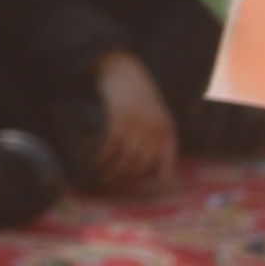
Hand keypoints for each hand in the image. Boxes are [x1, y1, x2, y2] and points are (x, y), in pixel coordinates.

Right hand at [91, 50, 178, 193]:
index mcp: (167, 132)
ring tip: (103, 176)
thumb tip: (145, 172)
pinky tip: (97, 161)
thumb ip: (152, 140)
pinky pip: (111, 145)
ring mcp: (138, 122)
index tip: (146, 197)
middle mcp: (156, 129)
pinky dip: (103, 156)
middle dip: (125, 179)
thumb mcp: (153, 116)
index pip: (167, 167)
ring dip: (112, 171)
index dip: (158, 186)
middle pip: (140, 166)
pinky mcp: (120, 116)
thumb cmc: (137, 96)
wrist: (124, 68)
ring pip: (125, 158)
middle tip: (113, 184)